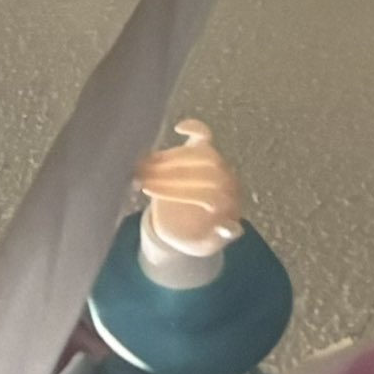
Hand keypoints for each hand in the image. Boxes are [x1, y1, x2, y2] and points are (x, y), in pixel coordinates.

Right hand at [134, 117, 245, 258]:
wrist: (183, 227)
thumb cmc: (193, 237)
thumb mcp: (204, 245)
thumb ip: (218, 238)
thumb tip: (232, 228)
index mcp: (230, 204)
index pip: (208, 193)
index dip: (177, 190)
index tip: (149, 191)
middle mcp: (228, 181)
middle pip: (204, 171)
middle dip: (170, 174)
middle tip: (142, 179)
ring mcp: (217, 165)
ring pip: (200, 154)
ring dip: (169, 159)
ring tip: (142, 167)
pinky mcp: (204, 152)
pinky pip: (205, 136)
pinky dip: (195, 128)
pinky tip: (179, 128)